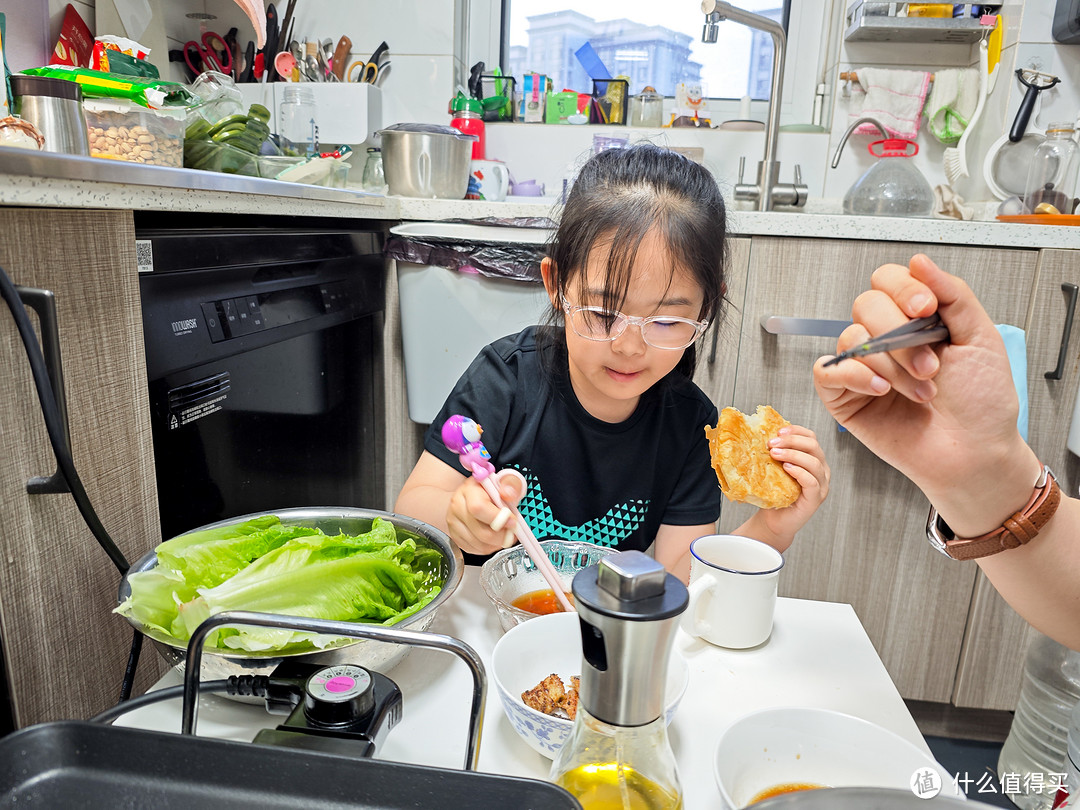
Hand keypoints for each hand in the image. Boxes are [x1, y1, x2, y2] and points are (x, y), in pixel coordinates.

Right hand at [445, 470, 526, 555]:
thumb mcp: (504, 481)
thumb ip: (511, 485)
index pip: (479, 508)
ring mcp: (454, 523)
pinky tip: (494, 537)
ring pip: (480, 544)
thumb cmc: (490, 490)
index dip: (499, 519)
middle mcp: (457, 507)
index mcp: (469, 490)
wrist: (472, 495)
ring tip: (505, 534)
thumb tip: (508, 494)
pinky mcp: (455, 537)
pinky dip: (489, 547)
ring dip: (497, 543)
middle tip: (513, 531)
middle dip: (502, 536)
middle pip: (481, 532)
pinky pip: (476, 550)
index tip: (513, 522)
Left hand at [755, 424, 829, 547]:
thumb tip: (761, 434)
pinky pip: (812, 482)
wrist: (773, 520)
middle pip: (814, 447)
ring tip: (775, 454)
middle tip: (771, 443)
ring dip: (793, 454)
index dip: (796, 431)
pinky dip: (800, 472)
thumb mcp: (774, 469)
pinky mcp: (815, 499)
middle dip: (792, 441)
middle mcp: (821, 471)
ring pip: (814, 463)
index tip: (778, 430)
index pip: (811, 437)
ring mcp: (821, 485)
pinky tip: (787, 468)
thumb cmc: (774, 494)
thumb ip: (776, 453)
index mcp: (813, 459)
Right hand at [812, 254, 1031, 501]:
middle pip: (866, 304)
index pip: (888, 281)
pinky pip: (828, 370)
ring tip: (920, 391)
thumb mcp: (979, 337)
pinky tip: (882, 391)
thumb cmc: (981, 403)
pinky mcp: (844, 397)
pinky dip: (855, 376)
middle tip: (931, 366)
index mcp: (915, 319)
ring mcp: (862, 367)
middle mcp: (885, 338)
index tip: (926, 309)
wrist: (975, 453)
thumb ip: (953, 294)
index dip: (903, 289)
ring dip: (890, 365)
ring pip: (852, 338)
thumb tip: (920, 261)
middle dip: (901, 335)